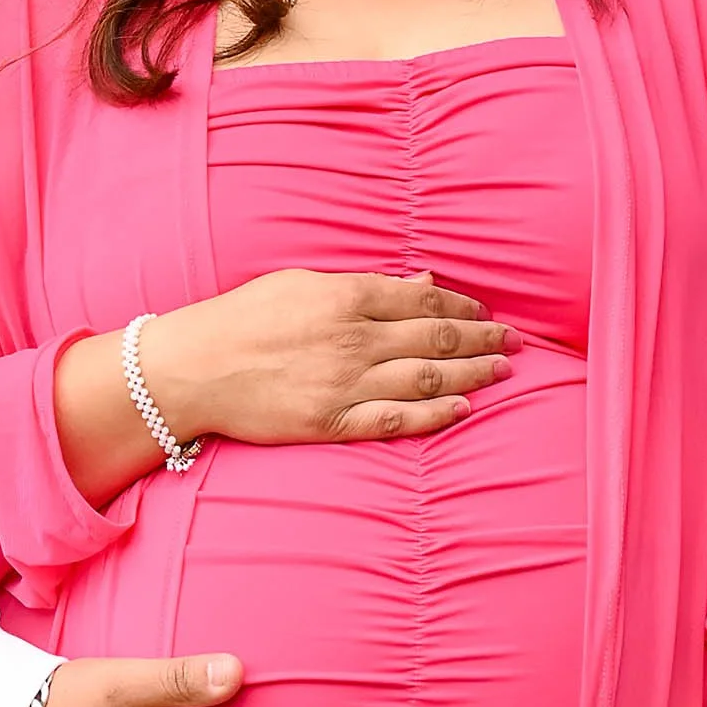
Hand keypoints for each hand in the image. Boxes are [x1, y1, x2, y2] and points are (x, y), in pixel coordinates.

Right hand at [142, 269, 517, 449]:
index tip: (485, 311)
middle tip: (514, 342)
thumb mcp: (300, 283)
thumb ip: (363, 285)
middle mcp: (351, 339)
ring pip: (424, 377)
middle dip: (481, 338)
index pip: (421, 299)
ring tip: (502, 371)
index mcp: (343, 297)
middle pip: (433, 337)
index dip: (462, 306)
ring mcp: (343, 384)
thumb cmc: (241, 318)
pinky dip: (432, 415)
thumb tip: (422, 283)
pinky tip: (462, 409)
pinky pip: (394, 421)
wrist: (192, 367)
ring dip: (470, 374)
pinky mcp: (330, 422)